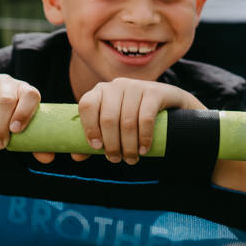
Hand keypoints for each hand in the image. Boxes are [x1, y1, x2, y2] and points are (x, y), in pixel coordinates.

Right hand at [0, 74, 40, 152]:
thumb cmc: (5, 115)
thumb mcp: (19, 125)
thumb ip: (32, 140)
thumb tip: (47, 158)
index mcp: (24, 90)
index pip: (30, 96)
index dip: (24, 113)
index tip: (15, 131)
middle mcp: (7, 82)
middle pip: (5, 101)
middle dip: (0, 127)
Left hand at [74, 78, 200, 164]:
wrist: (170, 105)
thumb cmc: (134, 117)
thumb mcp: (114, 126)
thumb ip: (96, 139)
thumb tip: (76, 155)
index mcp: (100, 91)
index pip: (86, 105)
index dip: (89, 128)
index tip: (97, 148)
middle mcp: (116, 85)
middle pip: (108, 118)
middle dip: (112, 144)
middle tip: (117, 160)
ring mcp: (136, 86)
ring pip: (127, 121)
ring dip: (128, 146)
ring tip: (131, 159)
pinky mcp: (154, 92)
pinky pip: (146, 117)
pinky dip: (144, 137)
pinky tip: (144, 149)